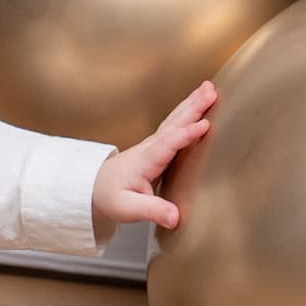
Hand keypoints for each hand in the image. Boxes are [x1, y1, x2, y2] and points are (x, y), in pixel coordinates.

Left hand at [91, 80, 215, 241]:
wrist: (94, 188)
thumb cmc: (110, 197)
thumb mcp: (128, 209)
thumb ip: (152, 211)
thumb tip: (175, 217)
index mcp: (145, 161)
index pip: (167, 145)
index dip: (185, 135)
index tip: (204, 125)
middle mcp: (149, 148)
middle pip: (173, 124)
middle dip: (192, 107)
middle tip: (210, 91)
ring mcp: (153, 144)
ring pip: (174, 120)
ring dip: (192, 103)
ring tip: (208, 88)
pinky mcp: (158, 146)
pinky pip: (175, 125)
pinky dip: (187, 111)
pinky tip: (199, 102)